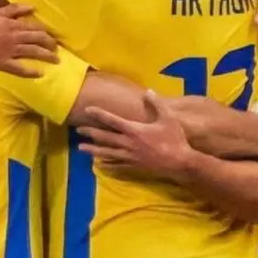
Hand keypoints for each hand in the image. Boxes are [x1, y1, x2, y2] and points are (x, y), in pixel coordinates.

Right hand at [0, 4, 58, 77]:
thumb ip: (15, 9)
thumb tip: (33, 7)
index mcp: (13, 24)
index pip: (36, 28)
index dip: (47, 33)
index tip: (53, 38)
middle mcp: (14, 36)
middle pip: (38, 40)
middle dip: (51, 45)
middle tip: (57, 51)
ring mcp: (8, 50)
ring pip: (33, 52)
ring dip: (46, 56)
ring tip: (56, 61)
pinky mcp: (1, 62)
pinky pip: (19, 68)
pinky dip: (31, 71)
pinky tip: (39, 74)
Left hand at [76, 89, 194, 181]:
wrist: (180, 162)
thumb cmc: (175, 139)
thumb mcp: (168, 118)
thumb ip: (157, 103)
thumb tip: (148, 90)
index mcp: (134, 130)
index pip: (112, 120)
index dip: (99, 114)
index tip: (87, 110)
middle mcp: (128, 144)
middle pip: (105, 137)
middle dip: (90, 133)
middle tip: (77, 130)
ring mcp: (130, 157)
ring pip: (107, 153)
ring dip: (93, 150)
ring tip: (80, 148)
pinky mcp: (134, 167)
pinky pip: (117, 165)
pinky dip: (107, 164)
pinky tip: (99, 165)